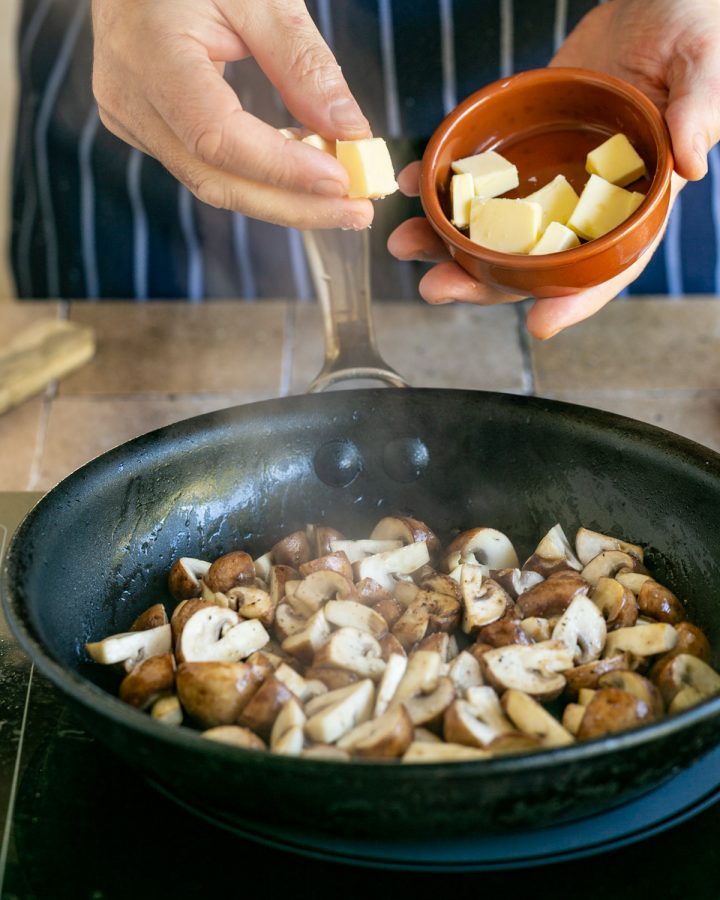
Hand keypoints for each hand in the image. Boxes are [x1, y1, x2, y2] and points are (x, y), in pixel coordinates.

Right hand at [92, 0, 372, 229]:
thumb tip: (350, 131)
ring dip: (283, 199)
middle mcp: (131, 98)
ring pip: (214, 183)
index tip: (341, 180)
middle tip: (357, 211)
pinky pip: (208, 169)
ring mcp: (133, 120)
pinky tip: (305, 176)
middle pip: (217, 179)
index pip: (217, 135)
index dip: (282, 168)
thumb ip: (303, 63)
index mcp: (149, 52)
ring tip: (341, 200)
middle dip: (293, 204)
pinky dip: (262, 179)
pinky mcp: (147, 130)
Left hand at [388, 0, 719, 337]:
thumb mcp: (707, 61)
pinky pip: (479, 179)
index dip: (578, 297)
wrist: (652, 1)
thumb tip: (692, 163)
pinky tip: (411, 183)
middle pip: (534, 262)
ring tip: (405, 245)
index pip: (611, 264)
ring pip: (497, 230)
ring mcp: (549, 180)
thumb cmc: (692, 30)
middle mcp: (586, 202)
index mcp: (637, 201)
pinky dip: (443, 186)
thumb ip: (701, 109)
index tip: (541, 322)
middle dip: (483, 283)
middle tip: (437, 288)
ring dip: (448, 244)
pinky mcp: (521, 151)